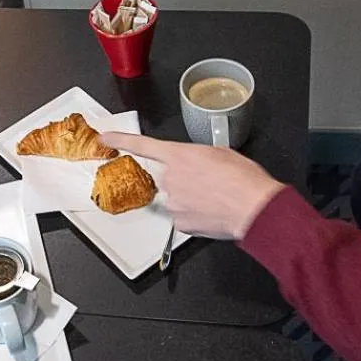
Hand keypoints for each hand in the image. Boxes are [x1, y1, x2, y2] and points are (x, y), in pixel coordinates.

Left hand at [100, 132, 285, 240]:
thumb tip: (198, 163)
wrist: (254, 207)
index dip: (121, 140)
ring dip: (191, 197)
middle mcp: (171, 177)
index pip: (143, 145)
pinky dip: (195, 214)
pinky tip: (212, 211)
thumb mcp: (221, 153)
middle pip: (169, 176)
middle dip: (185, 179)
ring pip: (176, 197)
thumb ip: (199, 156)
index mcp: (179, 155)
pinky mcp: (179, 222)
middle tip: (210, 183)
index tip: (105, 138)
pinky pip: (182, 215)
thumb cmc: (243, 179)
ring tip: (215, 198)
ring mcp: (173, 201)